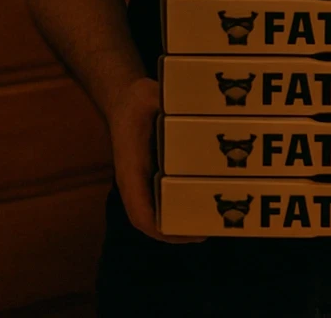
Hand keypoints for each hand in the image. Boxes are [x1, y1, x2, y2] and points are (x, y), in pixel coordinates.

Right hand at [106, 76, 203, 243]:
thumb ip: (165, 102)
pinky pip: (157, 202)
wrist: (123, 100)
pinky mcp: (147, 177)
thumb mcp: (150, 96)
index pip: (140, 211)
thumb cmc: (136, 102)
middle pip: (148, 221)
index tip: (190, 234)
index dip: (162, 229)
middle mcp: (132, 181)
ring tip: (207, 224)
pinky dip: (175, 211)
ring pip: (152, 215)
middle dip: (175, 233)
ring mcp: (138, 182)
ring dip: (175, 226)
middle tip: (208, 231)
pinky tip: (199, 206)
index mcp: (130, 168)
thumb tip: (188, 103)